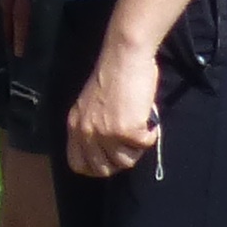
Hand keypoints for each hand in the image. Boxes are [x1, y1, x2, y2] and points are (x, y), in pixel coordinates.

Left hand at [64, 26, 163, 180]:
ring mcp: (106, 133)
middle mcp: (87, 132)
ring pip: (126, 161)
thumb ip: (94, 127)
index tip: (111, 158)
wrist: (125, 56)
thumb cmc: (114, 76)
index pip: (78, 164)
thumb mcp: (92, 106)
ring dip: (137, 146)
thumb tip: (110, 151)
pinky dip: (151, 133)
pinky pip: (144, 145)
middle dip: (121, 159)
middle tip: (131, 142)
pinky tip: (148, 116)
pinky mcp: (126, 130)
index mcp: (75, 125)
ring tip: (140, 123)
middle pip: (103, 169)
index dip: (96, 167)